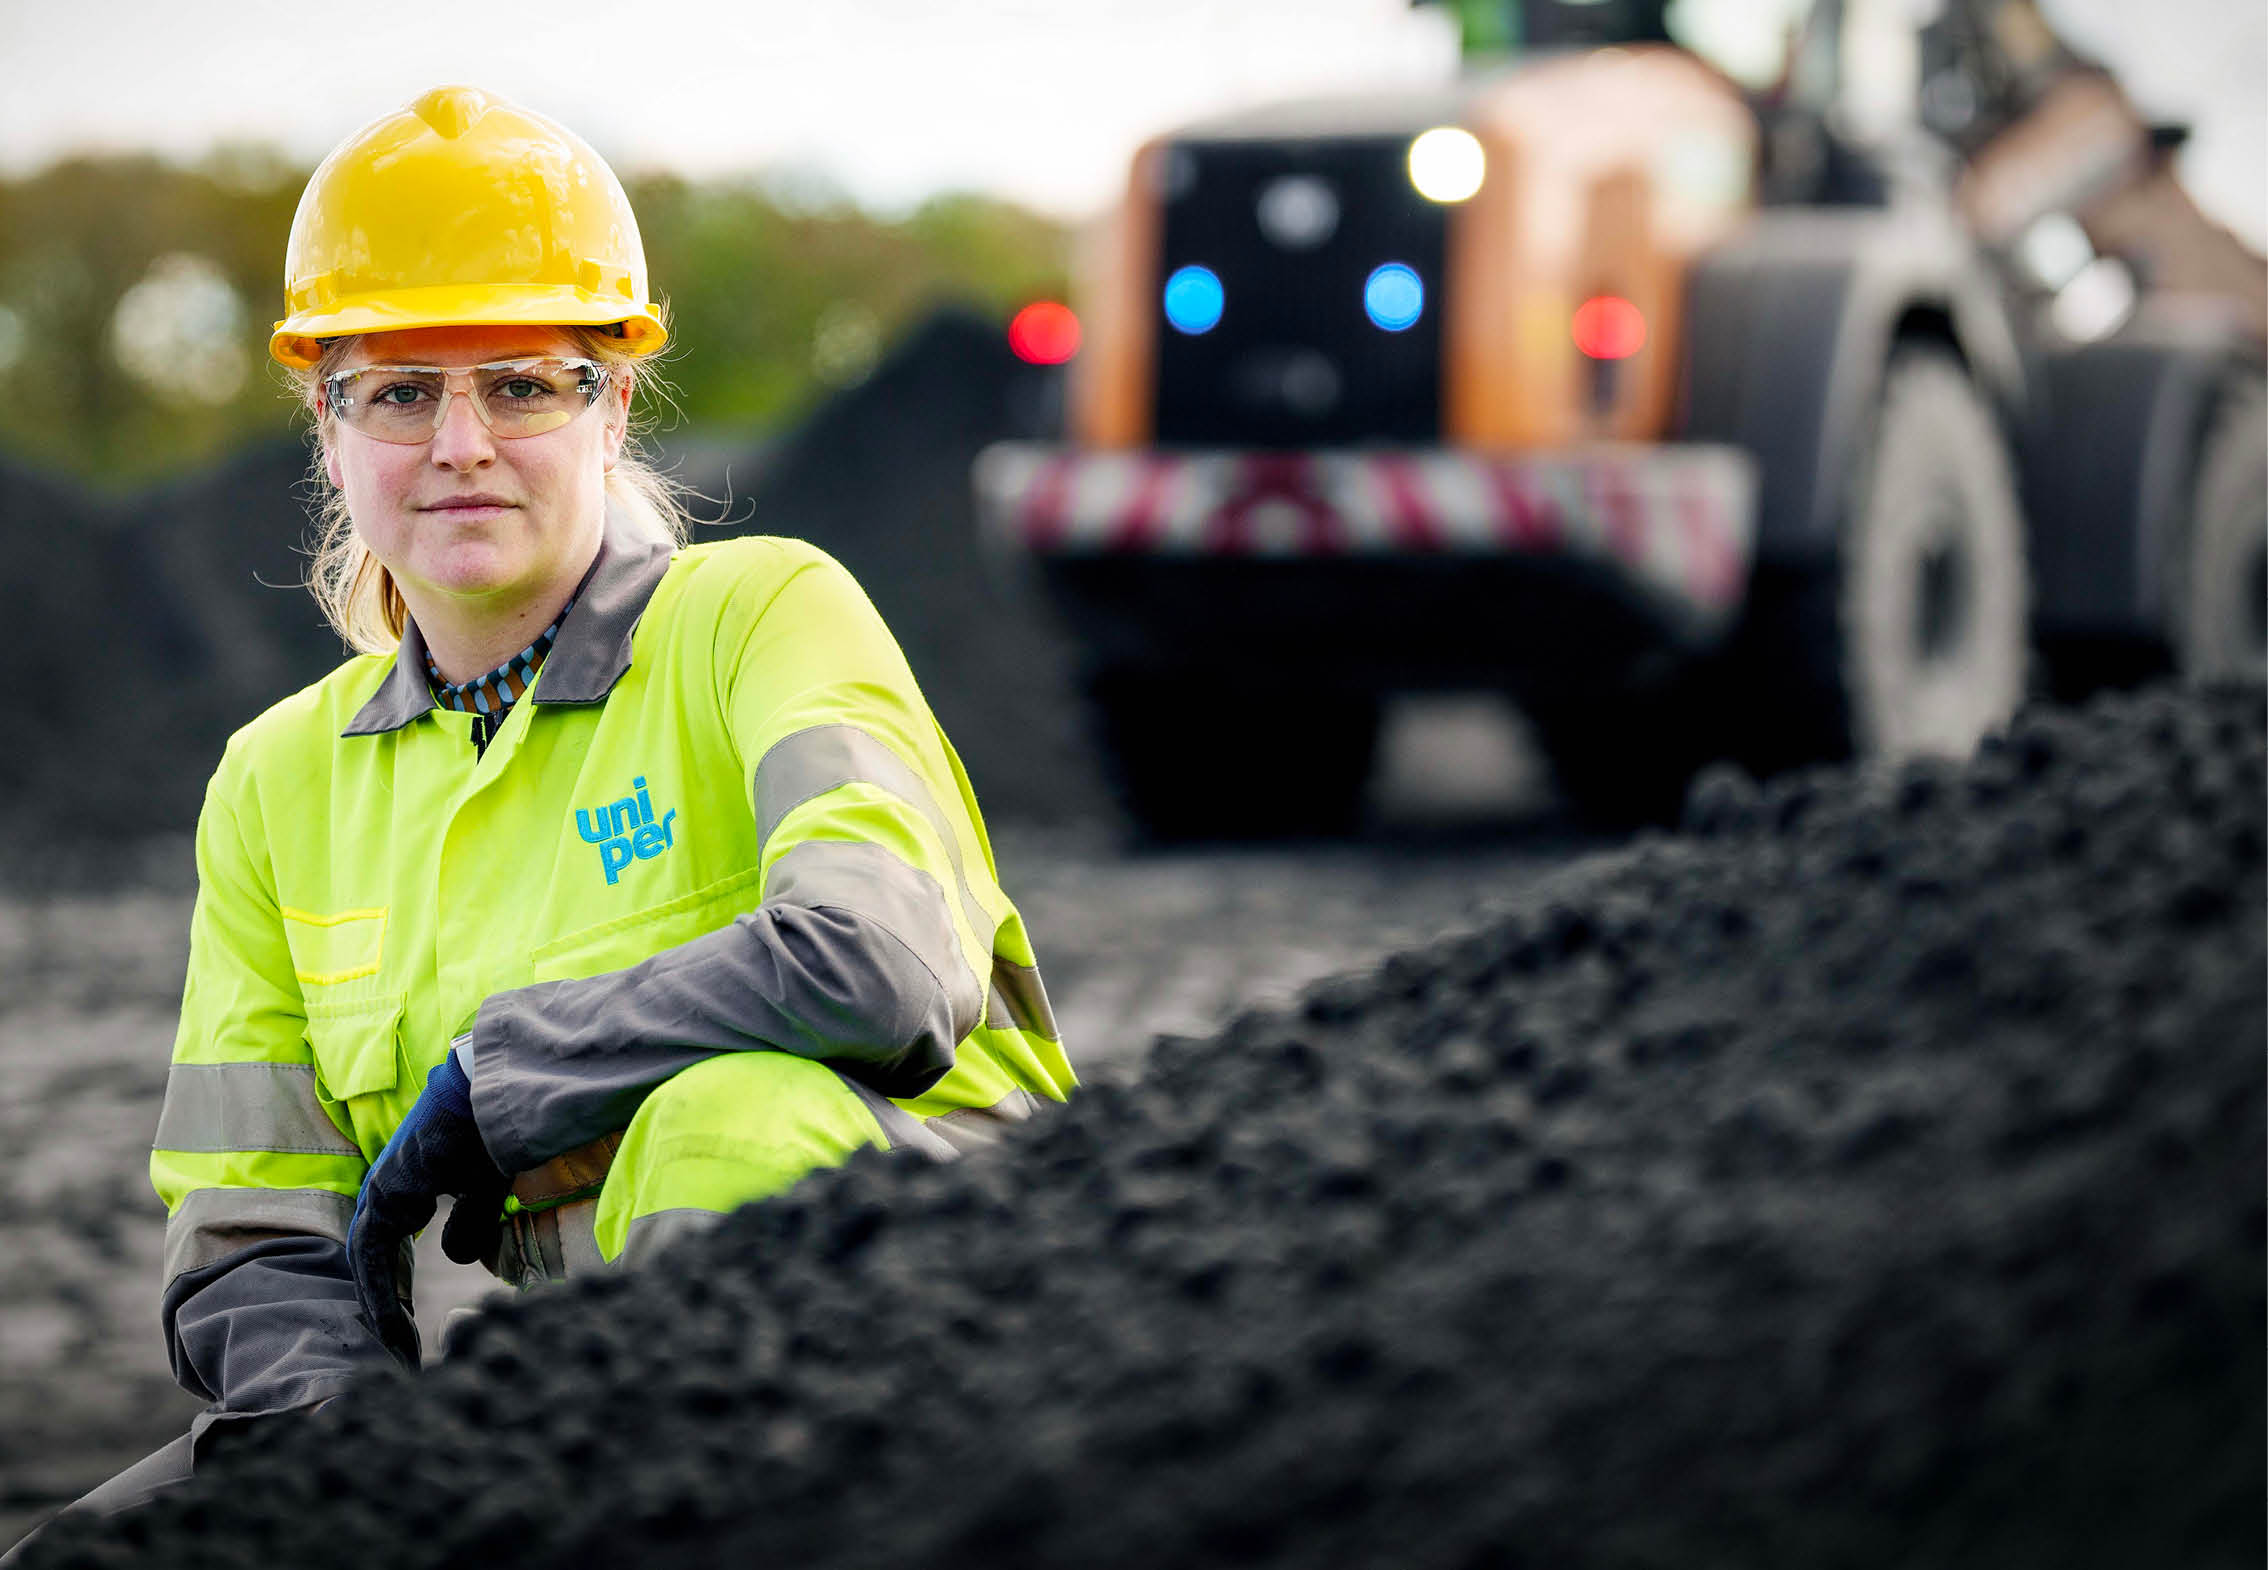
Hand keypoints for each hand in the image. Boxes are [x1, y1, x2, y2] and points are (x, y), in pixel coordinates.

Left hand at [347, 1048, 509, 1369]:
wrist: (498, 1092)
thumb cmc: (496, 1131)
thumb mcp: (483, 1189)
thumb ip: (469, 1222)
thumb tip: (455, 1256)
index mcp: (405, 1184)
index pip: (388, 1247)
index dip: (394, 1288)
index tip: (409, 1330)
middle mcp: (385, 1187)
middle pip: (372, 1259)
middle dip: (384, 1307)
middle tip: (398, 1352)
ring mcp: (381, 1188)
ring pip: (367, 1261)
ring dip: (380, 1308)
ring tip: (394, 1351)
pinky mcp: (387, 1192)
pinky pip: (372, 1254)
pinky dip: (380, 1293)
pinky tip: (394, 1326)